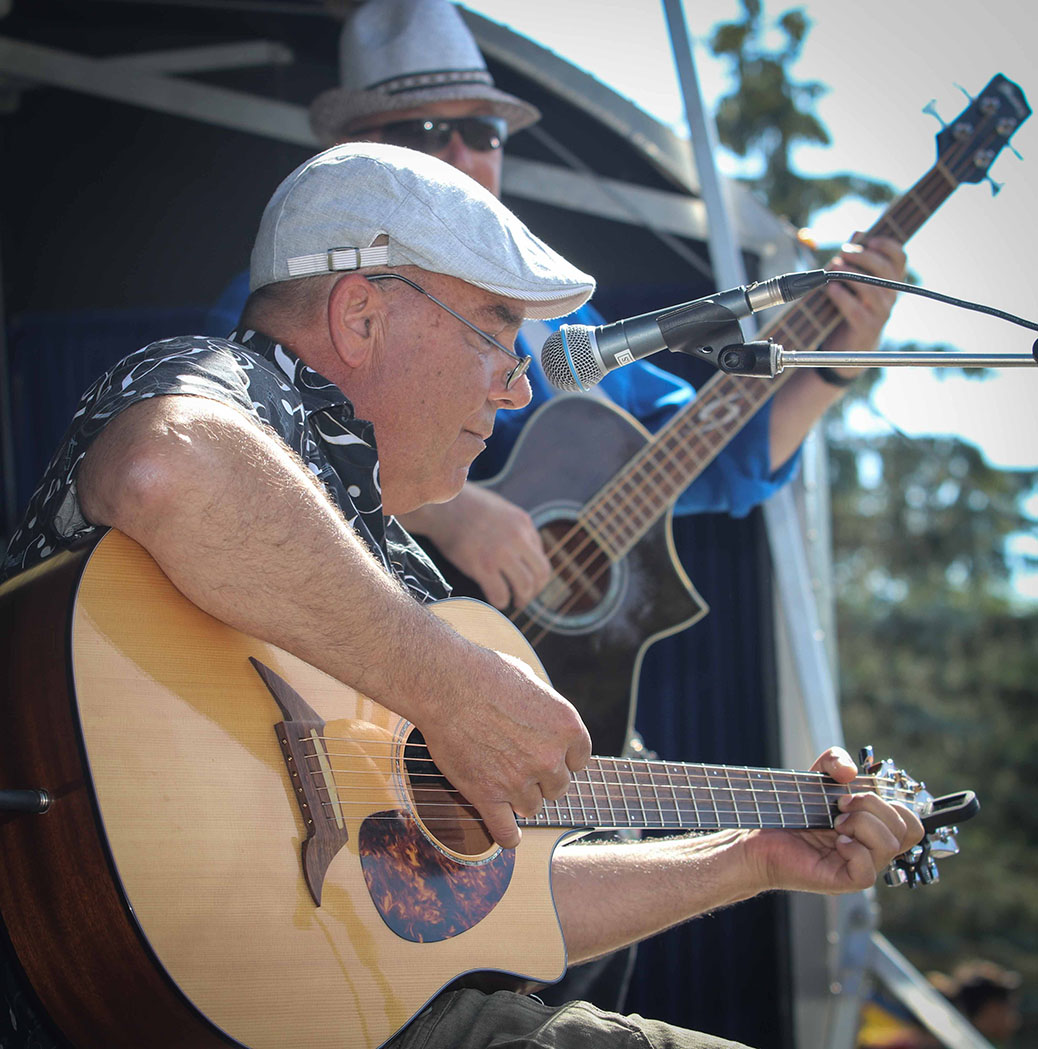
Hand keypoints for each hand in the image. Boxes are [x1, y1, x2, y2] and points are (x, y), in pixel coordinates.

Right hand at [402, 485, 551, 608]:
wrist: (442, 505)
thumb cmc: (467, 506)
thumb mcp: (502, 510)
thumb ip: (517, 529)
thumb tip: (526, 552)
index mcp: (523, 523)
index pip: (542, 557)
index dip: (538, 575)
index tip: (530, 582)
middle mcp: (517, 539)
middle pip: (540, 574)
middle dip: (535, 591)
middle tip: (525, 597)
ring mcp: (500, 553)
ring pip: (524, 586)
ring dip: (522, 599)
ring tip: (515, 602)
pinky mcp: (482, 566)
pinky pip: (500, 593)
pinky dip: (501, 602)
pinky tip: (496, 601)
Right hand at [417, 640, 591, 849]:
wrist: (446, 683)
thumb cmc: (485, 673)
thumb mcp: (532, 682)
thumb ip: (546, 710)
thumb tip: (547, 724)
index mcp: (567, 726)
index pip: (579, 760)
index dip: (561, 758)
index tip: (546, 755)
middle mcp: (549, 757)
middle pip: (557, 787)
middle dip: (541, 778)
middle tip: (518, 763)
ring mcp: (519, 779)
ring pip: (532, 807)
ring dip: (520, 798)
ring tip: (502, 780)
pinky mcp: (488, 795)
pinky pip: (505, 831)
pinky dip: (508, 836)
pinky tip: (509, 834)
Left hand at [747, 746, 923, 894]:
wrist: (761, 834)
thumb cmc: (791, 811)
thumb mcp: (817, 776)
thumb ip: (836, 761)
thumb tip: (851, 773)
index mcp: (874, 829)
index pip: (912, 823)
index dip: (894, 803)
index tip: (855, 794)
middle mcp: (872, 849)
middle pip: (906, 829)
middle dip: (873, 806)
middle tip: (841, 805)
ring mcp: (860, 866)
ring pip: (890, 846)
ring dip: (862, 823)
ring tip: (835, 823)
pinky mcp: (844, 881)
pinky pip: (868, 871)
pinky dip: (854, 849)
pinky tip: (836, 842)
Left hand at [822, 235, 906, 373]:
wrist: (849, 345)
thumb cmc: (851, 306)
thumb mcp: (855, 280)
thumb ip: (857, 257)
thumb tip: (857, 232)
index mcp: (892, 280)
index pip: (900, 257)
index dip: (887, 245)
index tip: (869, 240)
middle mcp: (891, 295)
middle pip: (884, 270)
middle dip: (862, 257)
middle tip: (842, 252)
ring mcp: (882, 312)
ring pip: (871, 289)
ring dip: (850, 275)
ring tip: (833, 268)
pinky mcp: (868, 327)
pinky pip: (856, 309)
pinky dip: (842, 297)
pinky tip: (831, 289)